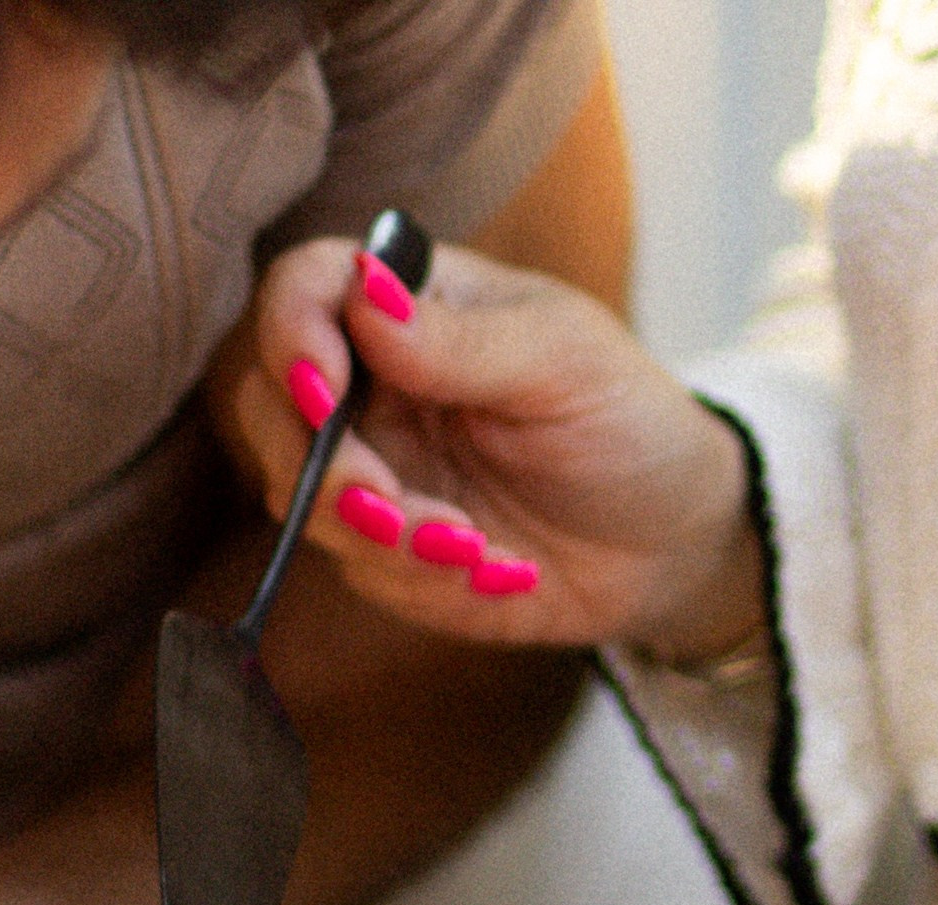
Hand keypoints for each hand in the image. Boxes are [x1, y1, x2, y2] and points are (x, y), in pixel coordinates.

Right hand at [224, 238, 764, 664]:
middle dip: (323, 467)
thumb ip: (457, 340)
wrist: (666, 540)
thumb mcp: (560, 360)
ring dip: (381, 536)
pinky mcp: (386, 554)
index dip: (292, 336)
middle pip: (271, 407)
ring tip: (473, 549)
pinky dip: (422, 579)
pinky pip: (360, 569)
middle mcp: (374, 385)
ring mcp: (375, 471)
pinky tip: (497, 570)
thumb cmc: (623, 420)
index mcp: (410, 306)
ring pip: (305, 501)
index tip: (327, 394)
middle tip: (392, 510)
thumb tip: (362, 294)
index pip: (305, 292)